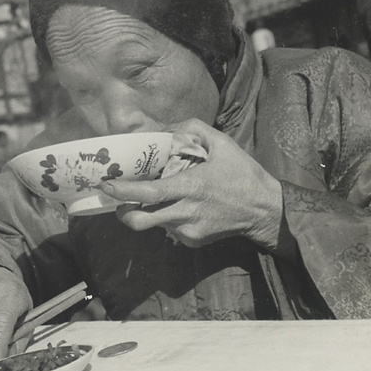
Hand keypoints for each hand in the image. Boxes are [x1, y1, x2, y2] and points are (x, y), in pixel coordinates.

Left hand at [97, 118, 286, 250]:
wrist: (264, 210)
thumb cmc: (243, 175)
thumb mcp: (222, 144)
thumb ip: (193, 129)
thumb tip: (167, 128)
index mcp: (191, 188)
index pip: (148, 194)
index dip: (123, 191)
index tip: (106, 184)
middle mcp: (185, 213)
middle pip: (139, 221)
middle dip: (123, 212)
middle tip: (120, 199)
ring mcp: (188, 231)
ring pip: (154, 224)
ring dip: (149, 211)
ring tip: (160, 197)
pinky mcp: (192, 242)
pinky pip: (170, 230)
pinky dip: (168, 218)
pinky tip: (182, 206)